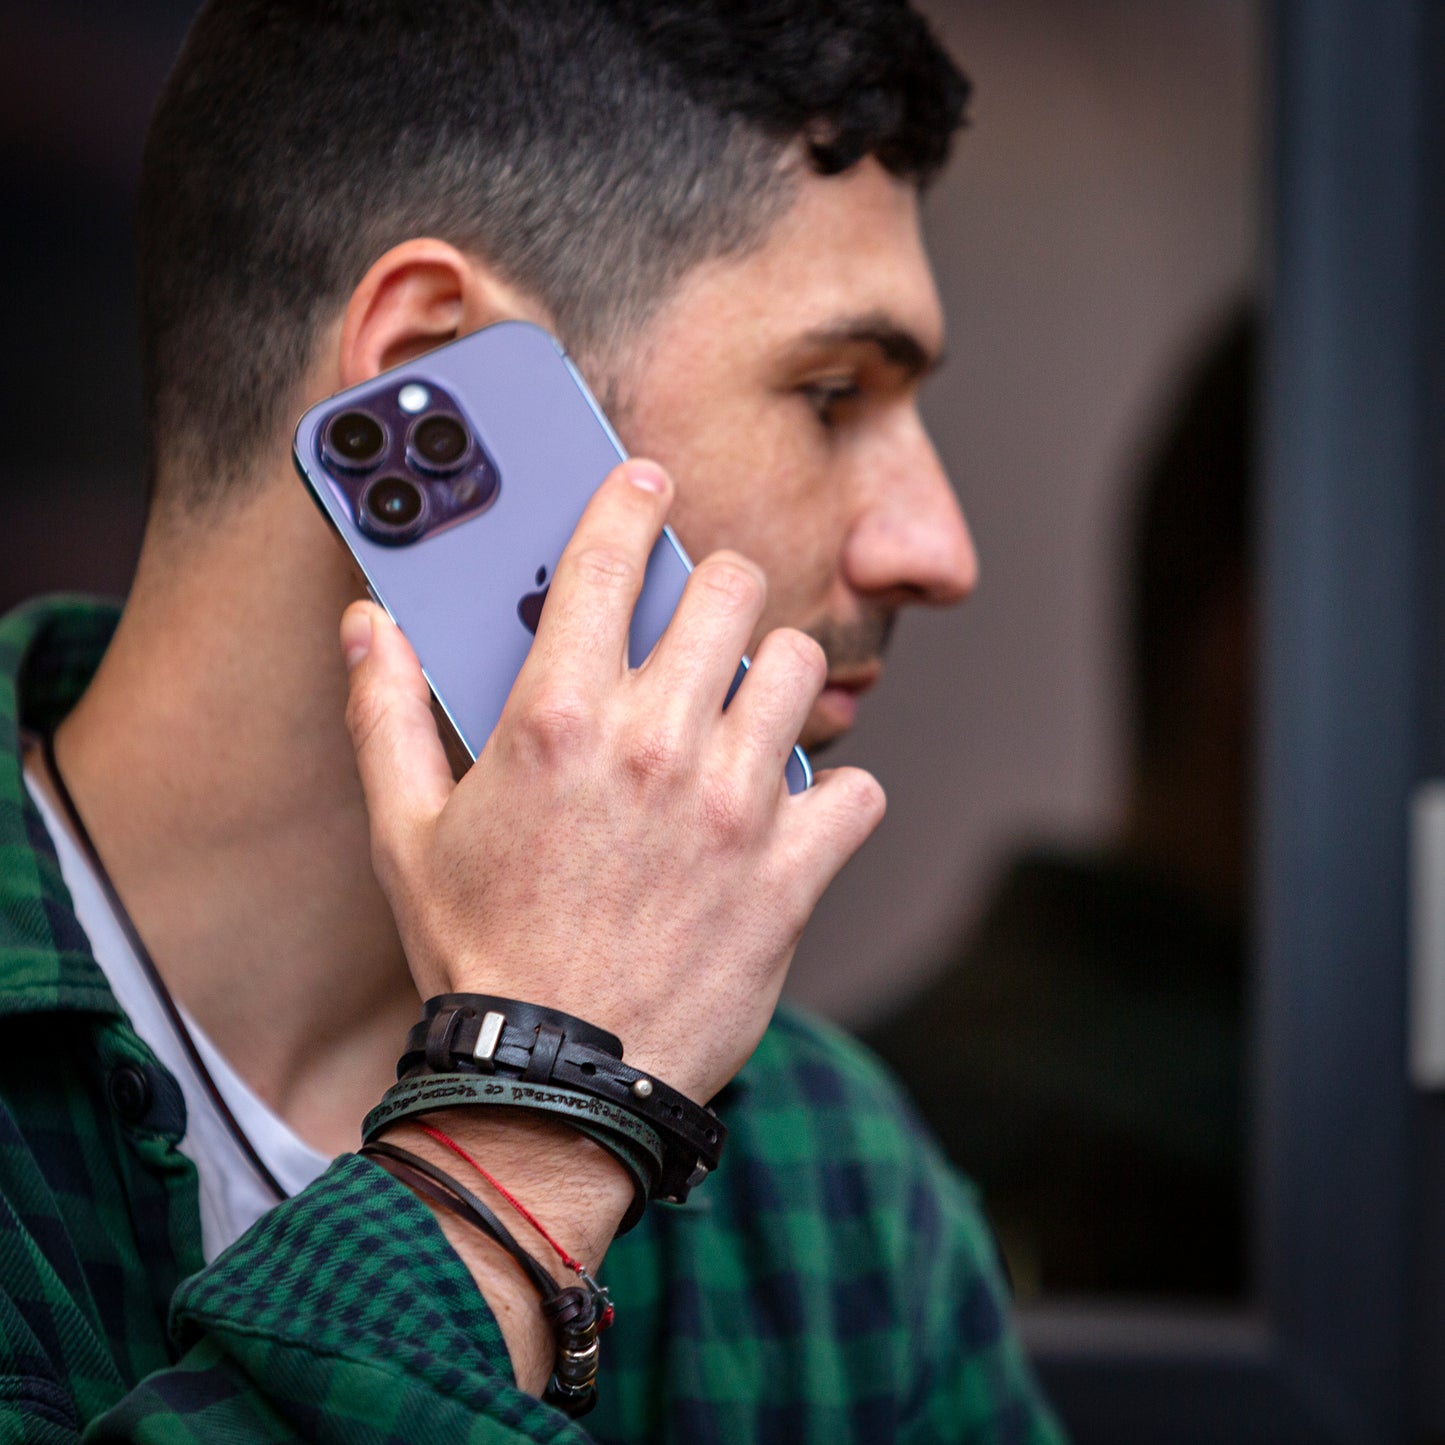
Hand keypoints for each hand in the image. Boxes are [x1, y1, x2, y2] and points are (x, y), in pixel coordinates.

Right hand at [340, 458, 884, 1106]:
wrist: (553, 1084)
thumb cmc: (478, 953)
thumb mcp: (405, 832)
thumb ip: (385, 714)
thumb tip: (370, 625)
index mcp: (559, 718)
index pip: (605, 557)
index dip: (629, 498)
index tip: (645, 482)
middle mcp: (656, 742)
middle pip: (729, 589)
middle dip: (714, 587)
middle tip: (698, 618)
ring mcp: (736, 804)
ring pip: (797, 667)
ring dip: (773, 674)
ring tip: (745, 709)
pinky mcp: (792, 872)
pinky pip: (855, 792)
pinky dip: (834, 796)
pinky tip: (796, 813)